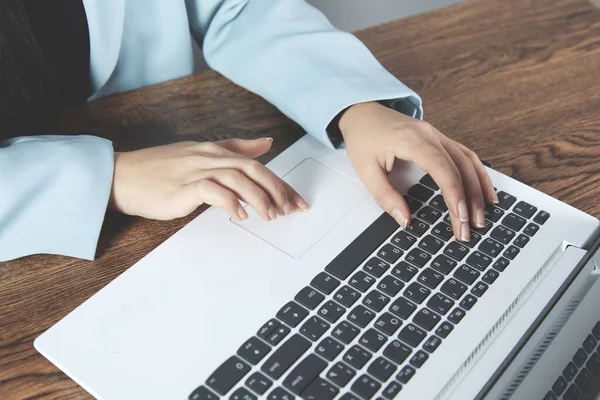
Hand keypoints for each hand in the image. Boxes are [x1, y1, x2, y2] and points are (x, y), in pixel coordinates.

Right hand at [109, 138, 307, 220]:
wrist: (122, 176)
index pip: (256, 164)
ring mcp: (195, 170)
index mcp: (214, 150)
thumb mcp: (200, 153)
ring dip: (259, 198)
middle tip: (290, 210)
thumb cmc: (159, 169)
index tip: (296, 201)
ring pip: (237, 178)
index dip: (280, 183)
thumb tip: (266, 143)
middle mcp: (208, 157)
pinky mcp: (183, 187)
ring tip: (270, 216)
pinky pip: (213, 191)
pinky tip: (240, 215)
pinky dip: (231, 202)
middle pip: (252, 169)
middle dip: (277, 190)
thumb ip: (234, 148)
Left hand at [339, 102, 497, 241]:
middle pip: (461, 167)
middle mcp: (430, 134)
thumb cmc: (363, 138)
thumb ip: (385, 196)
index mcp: (412, 140)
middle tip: (471, 227)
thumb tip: (404, 220)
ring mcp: (437, 135)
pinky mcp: (439, 139)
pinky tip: (484, 191)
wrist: (363, 113)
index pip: (442, 168)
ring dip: (479, 188)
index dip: (454, 193)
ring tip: (483, 215)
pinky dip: (478, 174)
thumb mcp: (365, 170)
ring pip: (468, 161)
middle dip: (469, 199)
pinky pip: (465, 155)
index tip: (460, 216)